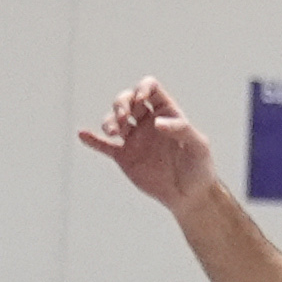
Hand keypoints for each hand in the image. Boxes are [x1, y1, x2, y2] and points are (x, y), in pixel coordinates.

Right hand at [75, 77, 221, 207]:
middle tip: (124, 117)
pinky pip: (104, 146)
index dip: (143, 87)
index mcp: (167, 113)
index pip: (151, 89)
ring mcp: (135, 139)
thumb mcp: (198, 146)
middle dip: (121, 103)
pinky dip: (92, 140)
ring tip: (112, 132)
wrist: (189, 194)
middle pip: (127, 100)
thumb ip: (182, 130)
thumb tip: (158, 123)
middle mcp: (148, 122)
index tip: (141, 97)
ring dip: (109, 121)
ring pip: (114, 120)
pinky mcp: (125, 157)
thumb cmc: (199, 167)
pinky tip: (82, 134)